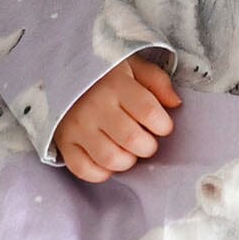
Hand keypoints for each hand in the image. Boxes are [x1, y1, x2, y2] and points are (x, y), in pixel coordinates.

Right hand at [53, 55, 180, 182]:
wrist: (62, 72)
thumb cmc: (105, 74)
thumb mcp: (133, 66)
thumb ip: (157, 81)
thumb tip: (176, 104)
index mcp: (116, 84)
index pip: (148, 111)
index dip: (163, 125)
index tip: (163, 126)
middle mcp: (95, 106)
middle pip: (132, 139)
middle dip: (148, 146)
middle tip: (146, 140)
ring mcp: (77, 126)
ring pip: (110, 158)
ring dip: (128, 161)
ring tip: (129, 151)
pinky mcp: (64, 142)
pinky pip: (84, 169)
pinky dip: (101, 173)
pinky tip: (109, 161)